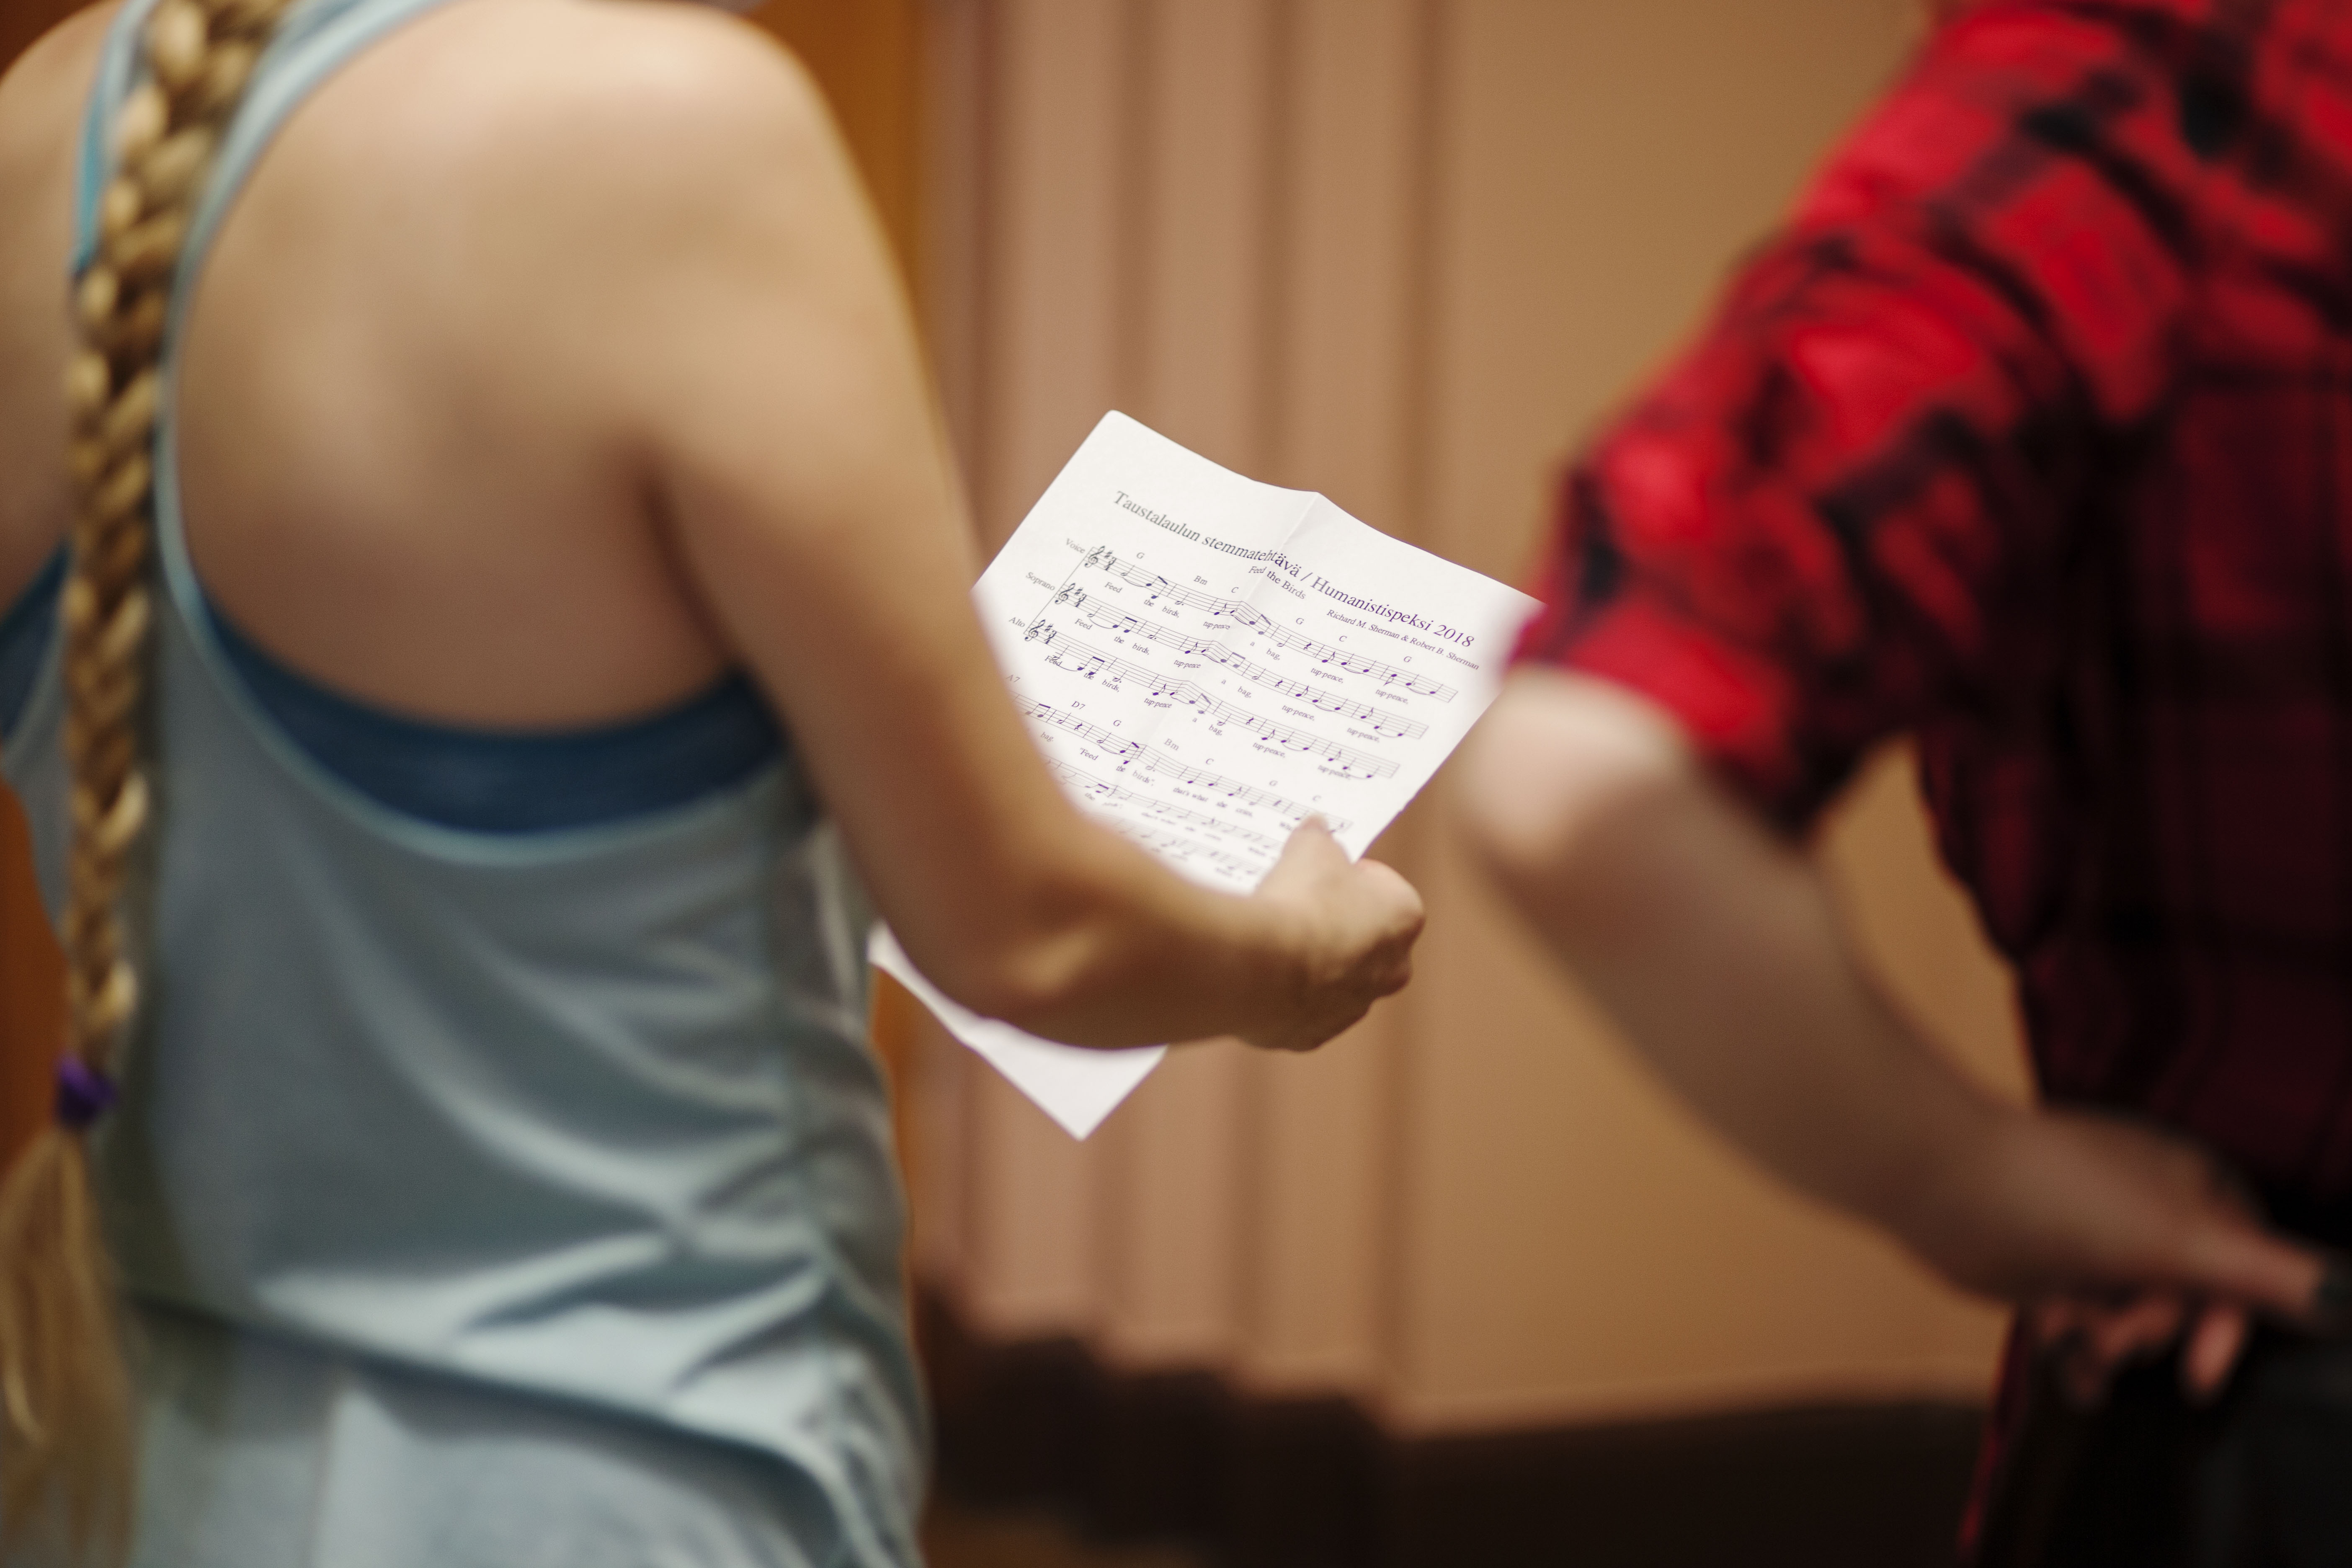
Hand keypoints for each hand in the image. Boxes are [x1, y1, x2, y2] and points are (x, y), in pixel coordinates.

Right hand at [1242, 818, 1422, 1052]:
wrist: (1262, 967)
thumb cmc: (1300, 902)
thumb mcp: (1310, 848)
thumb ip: (1318, 837)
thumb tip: (1316, 828)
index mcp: (1404, 917)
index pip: (1384, 887)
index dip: (1350, 875)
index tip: (1322, 870)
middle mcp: (1392, 969)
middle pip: (1367, 938)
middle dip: (1338, 922)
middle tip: (1299, 903)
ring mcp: (1353, 1008)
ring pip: (1335, 979)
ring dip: (1312, 961)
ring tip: (1272, 938)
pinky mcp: (1313, 1035)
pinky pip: (1301, 1010)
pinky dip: (1283, 993)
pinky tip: (1259, 971)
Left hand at [1898, 1107, 2337, 1402]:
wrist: (1945, 1182)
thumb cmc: (2065, 1196)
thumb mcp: (2184, 1240)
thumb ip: (2270, 1273)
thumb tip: (2346, 1297)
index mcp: (2195, 1187)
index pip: (2246, 1272)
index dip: (2226, 1327)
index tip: (2198, 1373)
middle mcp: (2150, 1208)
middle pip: (2188, 1301)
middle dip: (2156, 1330)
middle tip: (2116, 1336)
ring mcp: (2097, 1238)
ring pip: (2133, 1318)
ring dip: (2111, 1343)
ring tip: (2079, 1339)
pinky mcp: (2049, 1265)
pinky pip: (2083, 1321)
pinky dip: (2075, 1345)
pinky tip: (2064, 1358)